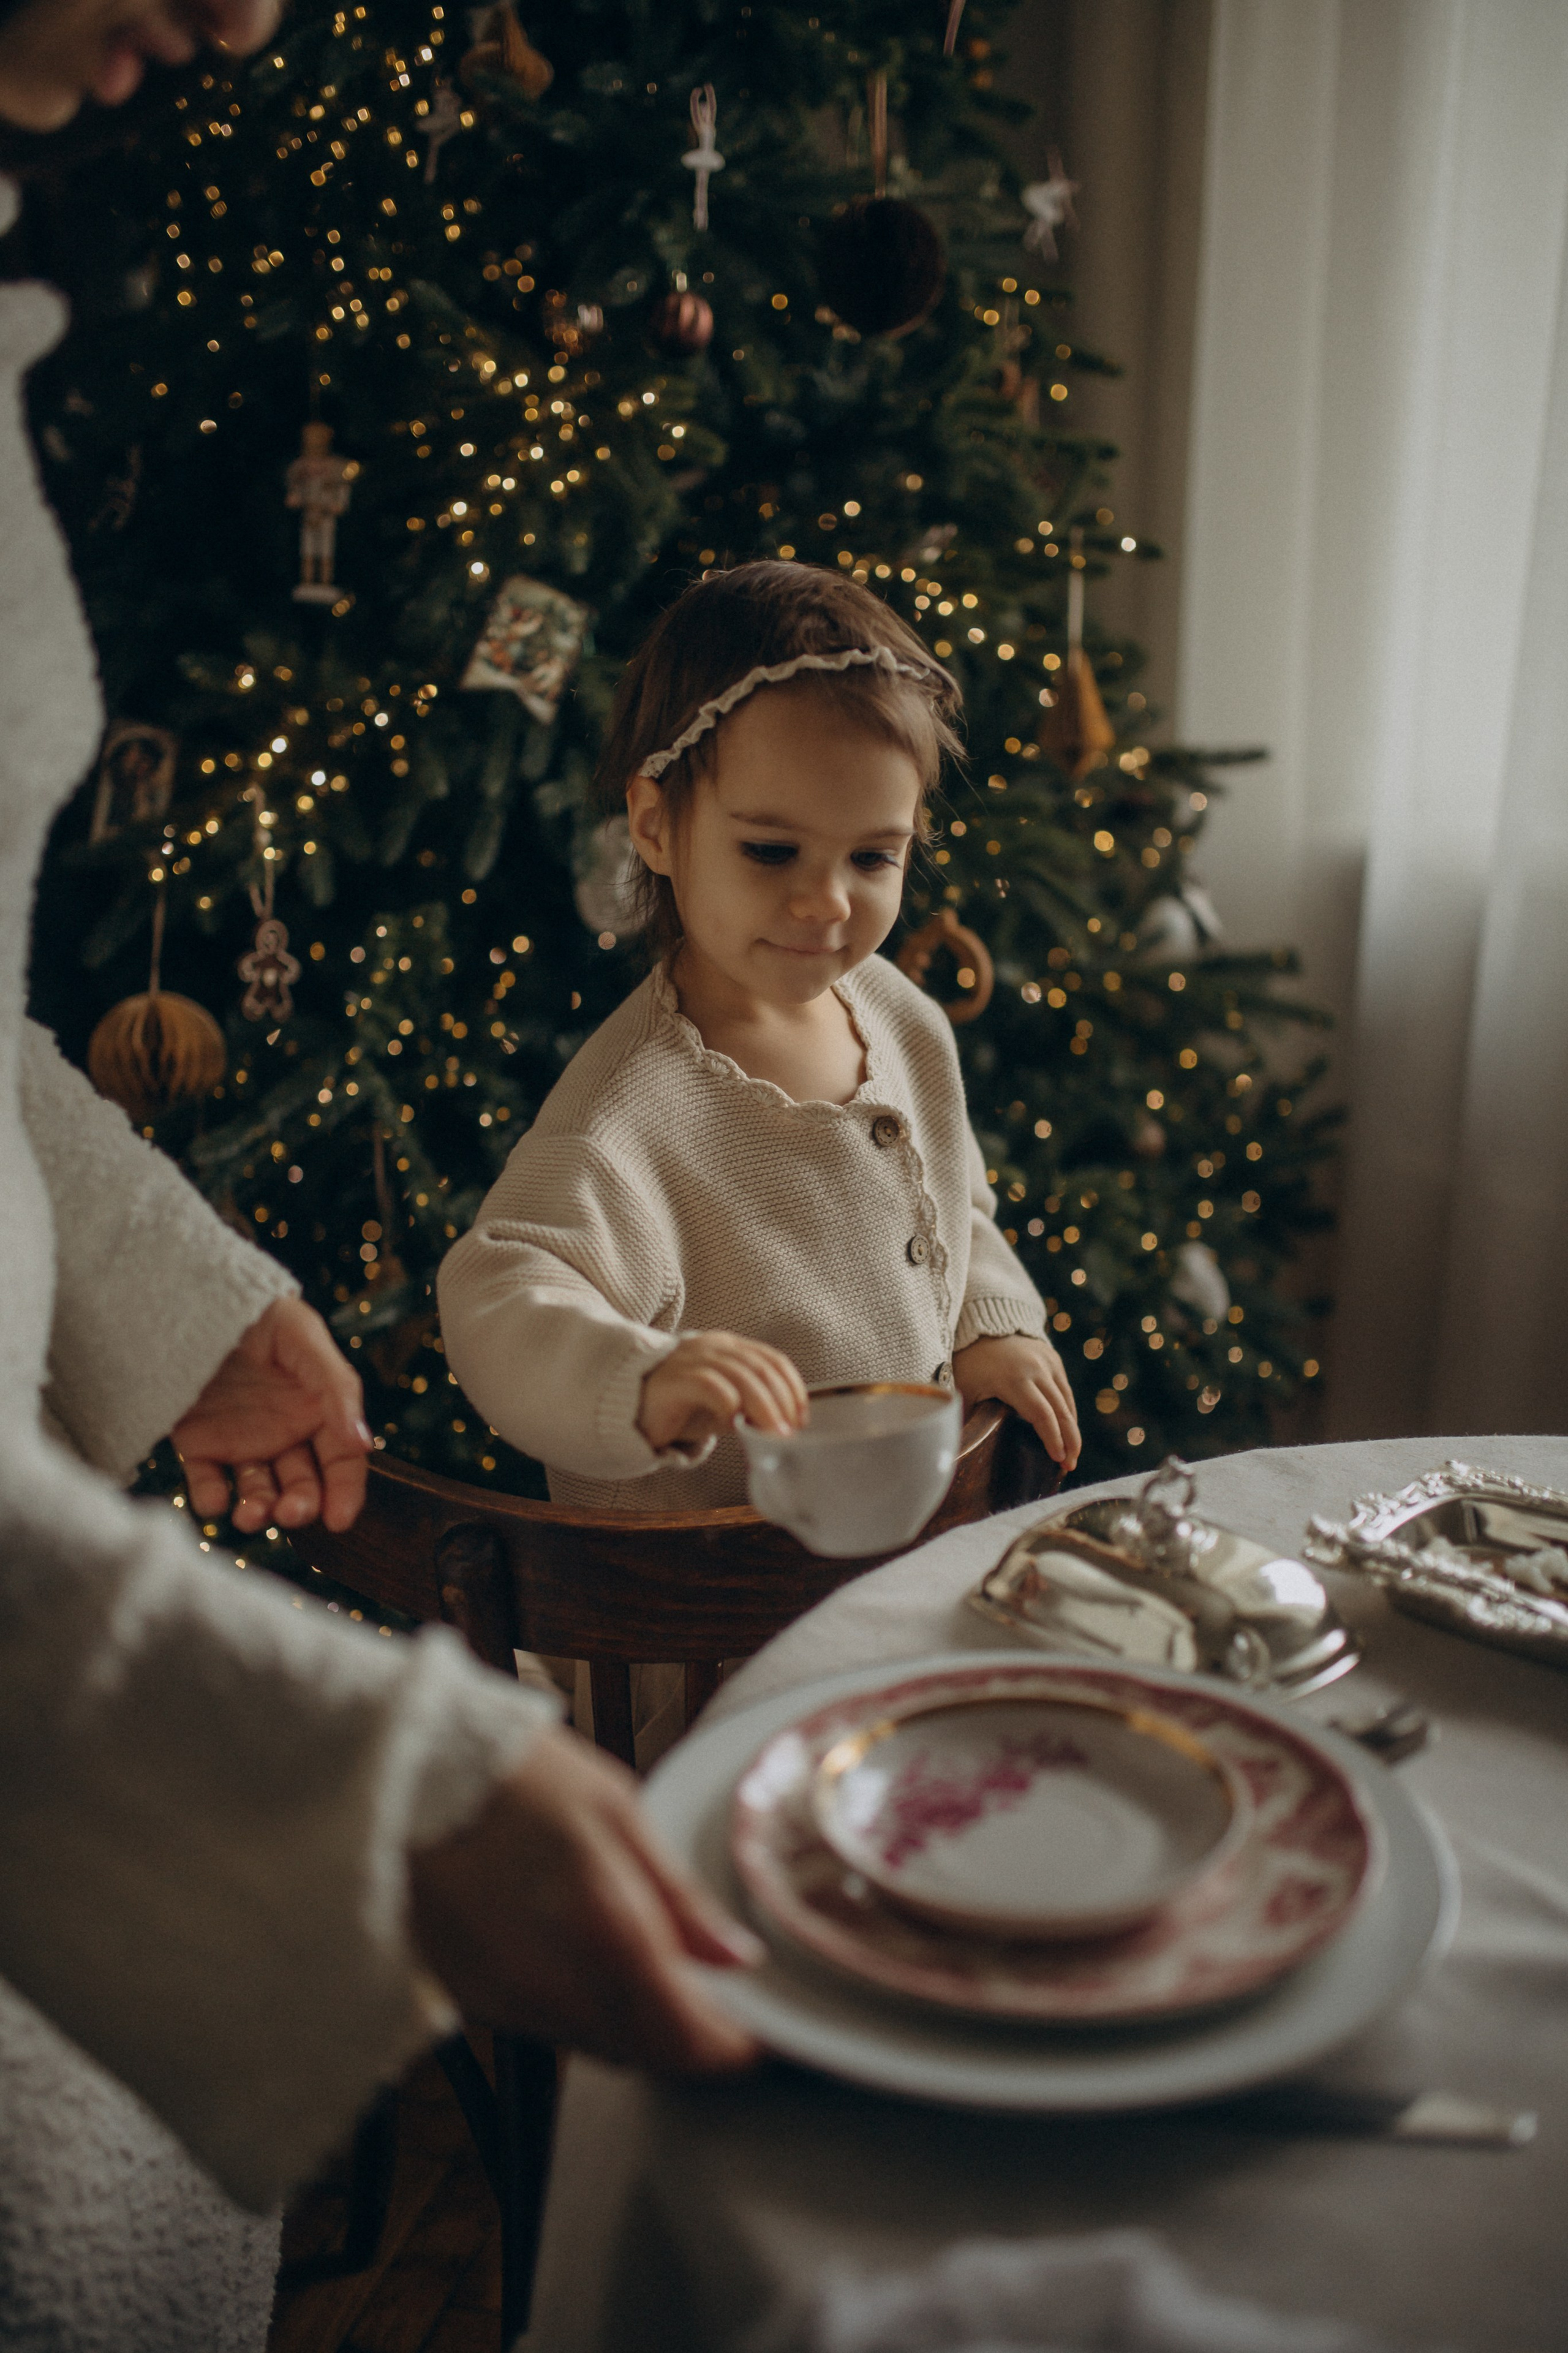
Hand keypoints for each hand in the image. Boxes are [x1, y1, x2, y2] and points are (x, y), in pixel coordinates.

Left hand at [171, 1296, 371, 1534]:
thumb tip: (362, 1442)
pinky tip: (216, 1501)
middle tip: (292, 1513)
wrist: (192, 1295)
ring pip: (257, 1490)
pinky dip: (211, 1499)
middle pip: (301, 1484)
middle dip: (300, 1504)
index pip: (340, 1460)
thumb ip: (337, 1388)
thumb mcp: (304, 1337)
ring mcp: (240, 1440)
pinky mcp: (198, 1444)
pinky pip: (207, 1481)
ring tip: (252, 1516)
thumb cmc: (260, 1312)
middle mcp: (282, 1432)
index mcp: (317, 1409)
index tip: (339, 1519)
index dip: (344, 1491)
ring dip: (258, 1509)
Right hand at [407, 1724, 761, 2071]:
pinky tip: (587, 1960)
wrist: (410, 1777)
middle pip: (649, 2055)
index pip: (689, 2039)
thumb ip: (679, 1896)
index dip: (735, 2049)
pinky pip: (552, 2029)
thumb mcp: (617, 1810)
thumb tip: (738, 1958)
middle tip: (716, 1997)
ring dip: (638, 2026)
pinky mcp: (474, 2002)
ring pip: (602, 2048)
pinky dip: (586, 2012)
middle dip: (690, 2040)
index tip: (761, 2033)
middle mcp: (557, 1987)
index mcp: (607, 1931)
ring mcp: (509, 2003)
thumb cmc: (522, 1778)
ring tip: (653, 1969)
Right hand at [638, 1331, 808, 1453]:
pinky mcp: (675, 1378)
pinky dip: (728, 1403)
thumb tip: (782, 1427)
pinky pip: (710, 1385)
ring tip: (771, 1433)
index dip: (793, 1388)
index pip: (773, 1360)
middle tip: (789, 1432)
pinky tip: (732, 1422)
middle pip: (761, 1369)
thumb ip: (749, 1409)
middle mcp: (713, 1348)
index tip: (801, 1417)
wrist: (629, 1408)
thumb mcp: (723, 1407)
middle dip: (782, 1403)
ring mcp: (692, 1359)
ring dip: (763, 1407)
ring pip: (741, 1376)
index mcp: (729, 1348)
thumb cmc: (679, 1408)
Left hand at [953, 1332, 1080, 1471]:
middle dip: (1070, 1440)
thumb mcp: (965, 1390)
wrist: (983, 1325)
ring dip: (1072, 1429)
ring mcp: (1047, 1362)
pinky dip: (1068, 1411)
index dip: (1052, 1439)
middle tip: (1070, 1466)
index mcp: (1013, 1379)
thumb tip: (960, 1453)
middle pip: (1060, 1410)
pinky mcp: (1053, 1358)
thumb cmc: (970, 1363)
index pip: (1041, 1414)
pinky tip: (1068, 1430)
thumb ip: (968, 1419)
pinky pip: (1065, 1389)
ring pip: (1066, 1401)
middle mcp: (1036, 1369)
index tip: (1058, 1460)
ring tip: (1072, 1454)